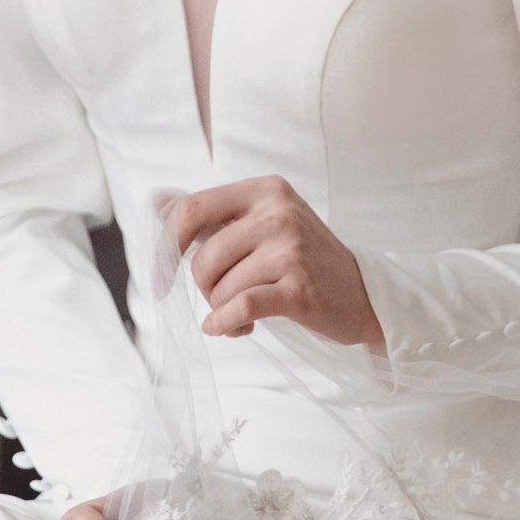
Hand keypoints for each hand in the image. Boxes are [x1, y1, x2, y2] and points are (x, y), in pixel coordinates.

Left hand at [173, 176, 384, 347]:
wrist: (363, 295)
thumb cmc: (304, 263)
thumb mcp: (264, 225)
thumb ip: (214, 216)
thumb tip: (156, 205)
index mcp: (264, 191)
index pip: (191, 210)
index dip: (166, 248)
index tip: (161, 279)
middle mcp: (277, 213)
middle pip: (204, 258)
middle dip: (206, 289)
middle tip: (226, 299)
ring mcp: (291, 249)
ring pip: (222, 287)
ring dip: (223, 310)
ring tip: (244, 314)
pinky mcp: (299, 288)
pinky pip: (241, 307)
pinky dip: (226, 323)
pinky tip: (231, 329)